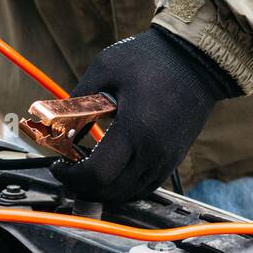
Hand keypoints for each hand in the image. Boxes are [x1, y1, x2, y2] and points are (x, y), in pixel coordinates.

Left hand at [50, 26, 239, 202]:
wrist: (198, 58)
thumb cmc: (152, 59)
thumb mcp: (105, 69)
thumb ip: (77, 99)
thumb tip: (55, 125)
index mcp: (135, 130)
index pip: (97, 174)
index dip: (71, 177)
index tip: (59, 167)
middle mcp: (153, 152)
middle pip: (109, 191)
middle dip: (81, 186)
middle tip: (67, 172)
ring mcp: (167, 159)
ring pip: (127, 194)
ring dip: (102, 190)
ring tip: (86, 173)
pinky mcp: (174, 159)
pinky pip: (145, 187)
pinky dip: (123, 188)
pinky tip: (111, 174)